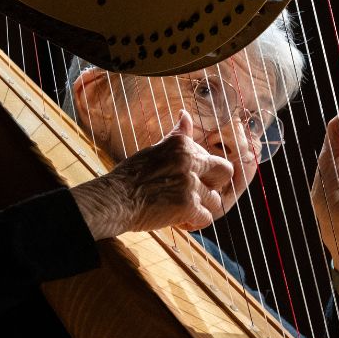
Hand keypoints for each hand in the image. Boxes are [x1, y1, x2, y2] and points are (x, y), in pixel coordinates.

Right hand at [71, 111, 233, 239]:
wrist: (112, 200)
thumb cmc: (129, 177)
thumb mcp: (154, 149)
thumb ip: (176, 136)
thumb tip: (185, 114)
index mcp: (181, 146)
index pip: (209, 156)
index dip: (202, 171)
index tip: (187, 178)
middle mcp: (189, 162)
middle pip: (226, 171)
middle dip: (216, 184)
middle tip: (199, 192)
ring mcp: (190, 184)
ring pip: (216, 199)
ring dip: (202, 208)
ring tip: (184, 210)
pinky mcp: (188, 206)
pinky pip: (207, 218)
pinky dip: (195, 223)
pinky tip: (181, 221)